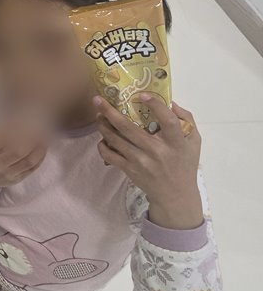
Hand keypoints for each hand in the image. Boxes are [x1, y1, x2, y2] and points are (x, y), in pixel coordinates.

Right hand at [0, 125, 47, 197]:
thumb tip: (19, 120)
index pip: (4, 137)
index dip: (18, 129)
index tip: (26, 121)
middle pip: (18, 150)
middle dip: (32, 138)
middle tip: (39, 128)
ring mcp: (7, 174)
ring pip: (29, 161)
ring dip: (39, 147)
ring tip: (44, 137)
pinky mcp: (16, 180)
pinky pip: (32, 168)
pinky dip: (40, 157)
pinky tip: (42, 148)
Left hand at [95, 96, 203, 229]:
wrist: (175, 195)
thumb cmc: (184, 163)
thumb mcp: (193, 142)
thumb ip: (186, 120)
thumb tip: (170, 102)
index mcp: (176, 142)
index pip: (168, 121)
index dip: (156, 106)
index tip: (142, 95)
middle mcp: (157, 151)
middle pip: (128, 128)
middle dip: (109, 111)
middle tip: (98, 99)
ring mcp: (141, 161)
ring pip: (115, 139)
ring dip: (103, 125)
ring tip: (99, 116)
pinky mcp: (130, 170)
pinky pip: (110, 155)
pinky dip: (102, 145)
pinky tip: (103, 138)